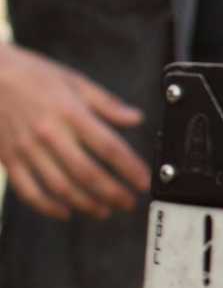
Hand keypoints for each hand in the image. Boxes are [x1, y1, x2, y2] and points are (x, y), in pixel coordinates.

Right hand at [0, 44, 148, 219]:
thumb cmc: (33, 76)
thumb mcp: (74, 81)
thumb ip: (106, 104)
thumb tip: (135, 118)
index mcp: (70, 113)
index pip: (108, 147)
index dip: (129, 168)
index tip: (144, 181)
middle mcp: (49, 134)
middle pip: (86, 173)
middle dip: (112, 193)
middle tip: (129, 202)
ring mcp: (26, 150)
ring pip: (59, 187)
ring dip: (85, 203)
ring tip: (104, 210)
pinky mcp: (9, 160)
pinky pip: (29, 191)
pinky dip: (48, 206)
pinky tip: (65, 211)